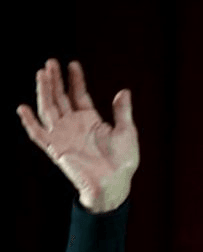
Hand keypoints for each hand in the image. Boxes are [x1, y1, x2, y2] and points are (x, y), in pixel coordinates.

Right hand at [17, 58, 139, 212]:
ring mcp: (63, 136)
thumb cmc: (123, 161)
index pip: (78, 95)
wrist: (114, 184)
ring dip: (43, 92)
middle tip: (51, 62)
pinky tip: (23, 108)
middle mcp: (74, 125)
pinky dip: (30, 122)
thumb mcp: (126, 132)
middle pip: (60, 98)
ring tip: (41, 74)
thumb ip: (123, 112)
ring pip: (48, 109)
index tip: (73, 64)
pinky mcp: (55, 149)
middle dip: (55, 80)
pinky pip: (38, 134)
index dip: (75, 80)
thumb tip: (124, 91)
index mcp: (90, 120)